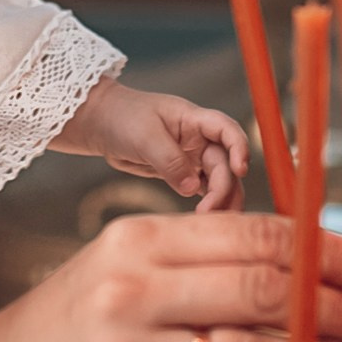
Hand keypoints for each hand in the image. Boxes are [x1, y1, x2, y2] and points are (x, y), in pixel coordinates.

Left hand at [58, 82, 249, 210]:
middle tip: (209, 214)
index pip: (227, 130)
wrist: (102, 124)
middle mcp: (199, 138)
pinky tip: (203, 220)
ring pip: (218, 180)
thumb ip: (170, 161)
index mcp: (194, 119)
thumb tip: (193, 189)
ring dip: (220, 200)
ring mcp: (193, 156)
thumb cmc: (122, 118)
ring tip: (210, 222)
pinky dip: (207, 204)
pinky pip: (203, 190)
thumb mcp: (144, 136)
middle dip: (223, 188)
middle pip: (224, 164)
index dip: (239, 148)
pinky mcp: (183, 173)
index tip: (240, 170)